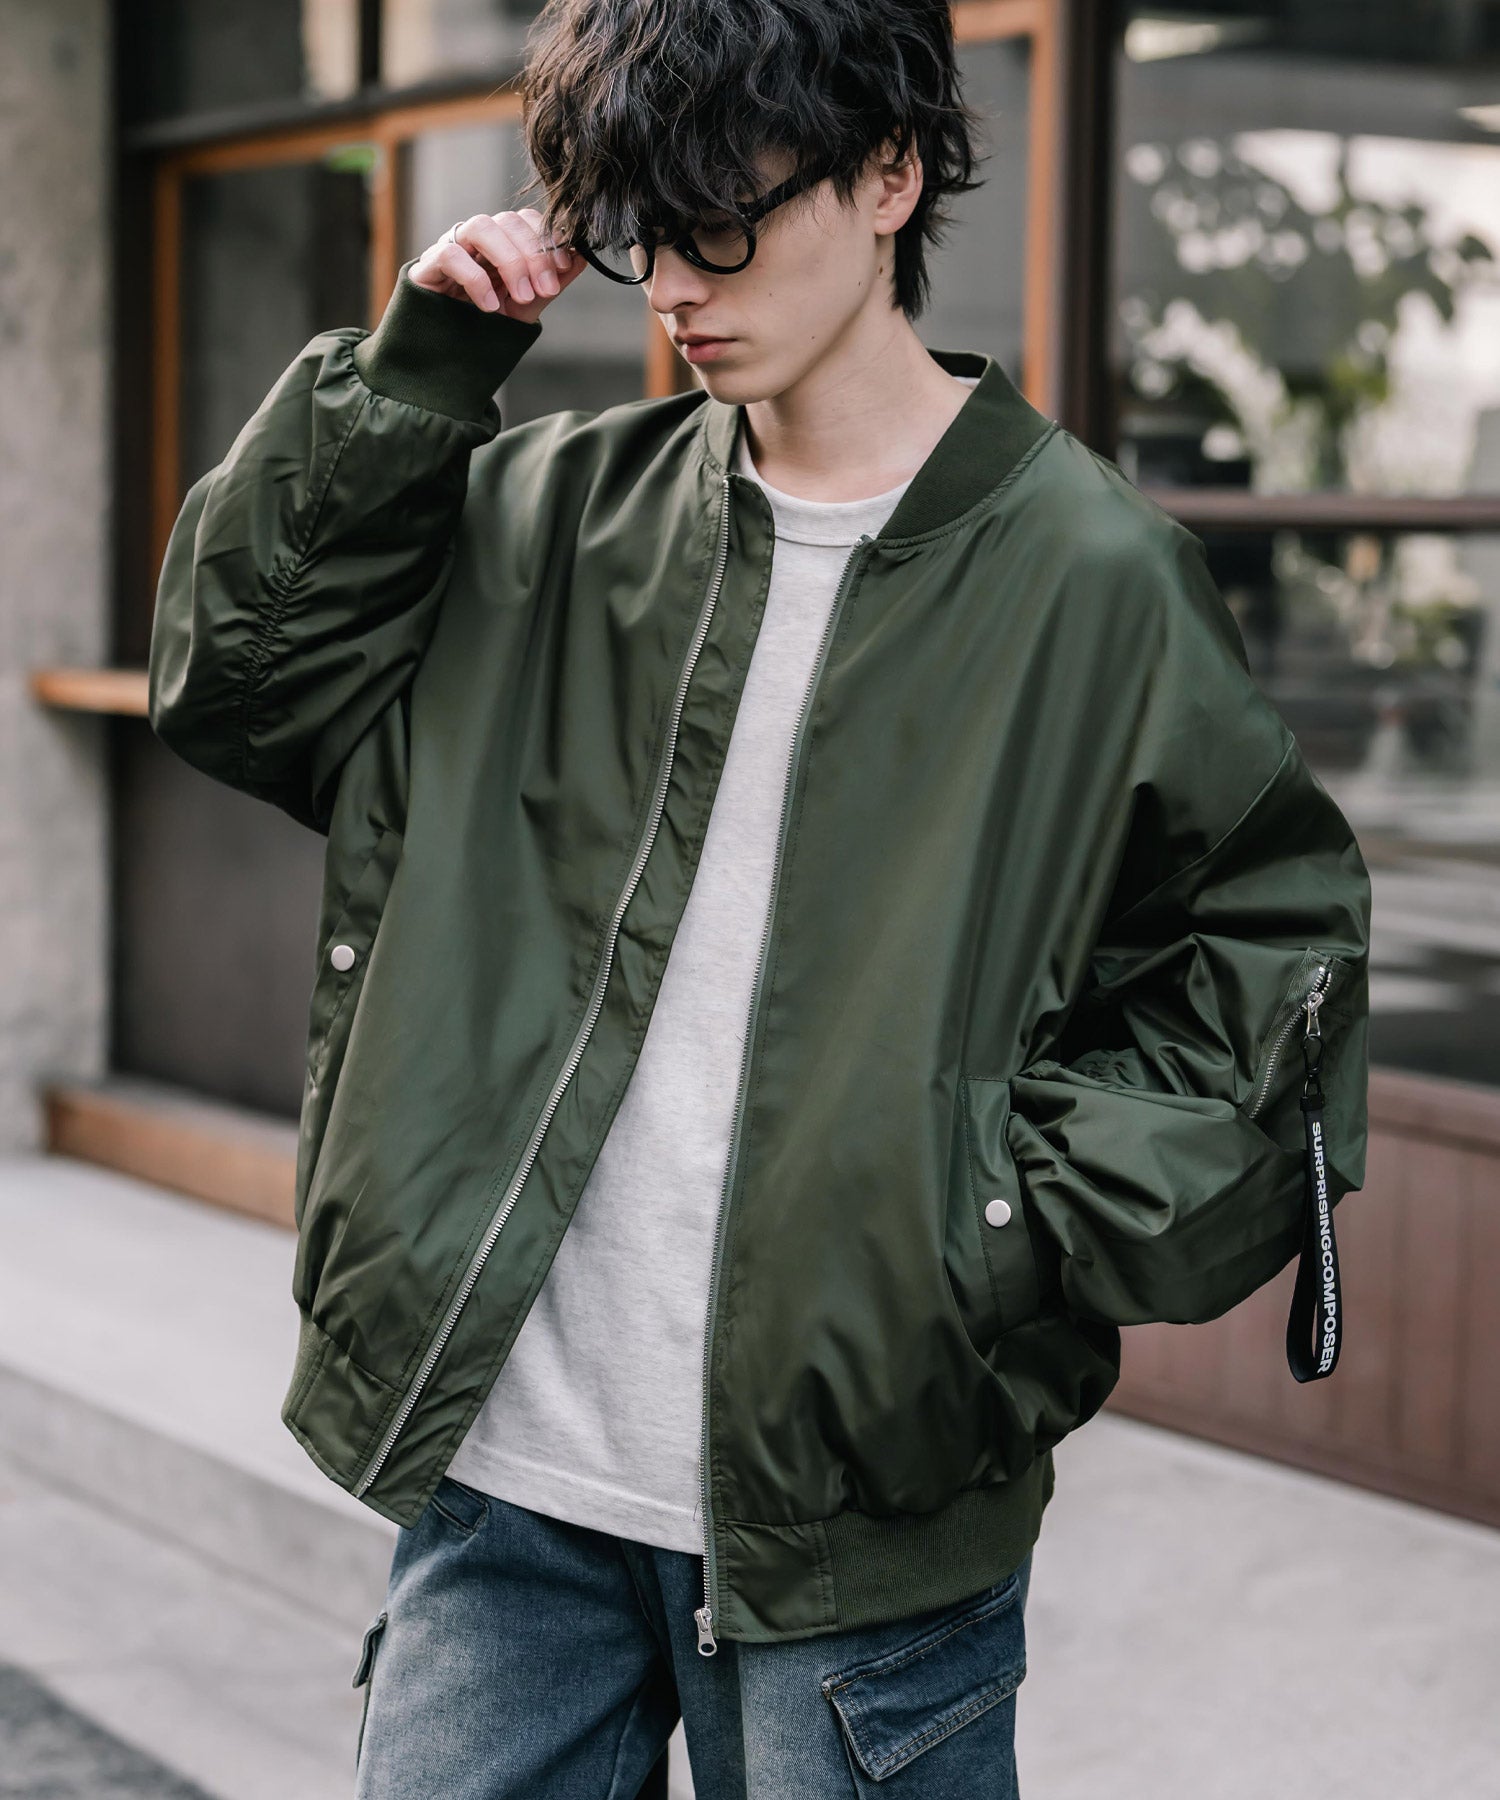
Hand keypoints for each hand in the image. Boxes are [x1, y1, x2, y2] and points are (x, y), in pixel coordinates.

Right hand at [407, 208, 588, 322]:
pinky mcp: (428, 266)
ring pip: (481, 226)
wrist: (445, 353)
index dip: (548, 237)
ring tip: (521, 297)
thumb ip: (549, 285)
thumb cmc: (484, 325)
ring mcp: (452, 248)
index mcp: (502, 244)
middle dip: (533, 254)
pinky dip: (475, 278)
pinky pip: (451, 255)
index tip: (562, 266)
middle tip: (545, 290)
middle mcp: (478, 240)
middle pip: (508, 221)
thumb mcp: (524, 308)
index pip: (527, 220)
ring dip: (509, 260)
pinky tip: (488, 306)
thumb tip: (581, 257)